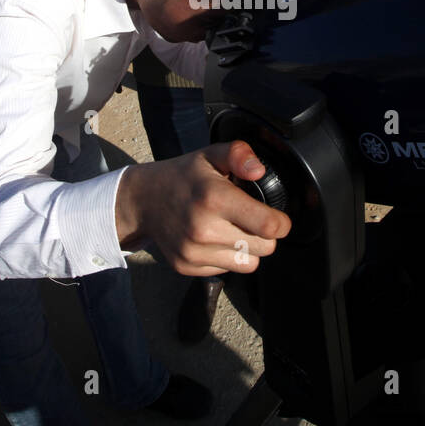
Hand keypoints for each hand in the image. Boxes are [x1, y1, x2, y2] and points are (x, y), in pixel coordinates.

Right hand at [115, 140, 291, 275]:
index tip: (277, 217)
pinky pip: (226, 271)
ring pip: (248, 264)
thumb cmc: (183, 176)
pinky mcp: (187, 267)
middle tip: (249, 219)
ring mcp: (193, 252)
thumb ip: (239, 154)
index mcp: (214, 198)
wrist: (143, 200)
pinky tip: (214, 238)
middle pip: (265, 248)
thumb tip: (259, 171)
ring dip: (247, 249)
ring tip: (231, 228)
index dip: (281, 222)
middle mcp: (204, 229)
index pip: (269, 226)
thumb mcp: (211, 155)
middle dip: (264, 234)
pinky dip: (226, 257)